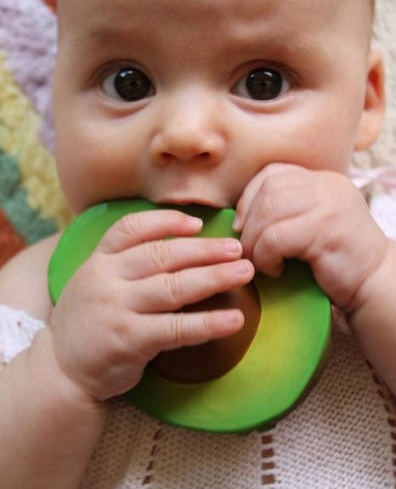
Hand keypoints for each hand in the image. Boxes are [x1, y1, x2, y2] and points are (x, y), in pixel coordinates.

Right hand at [49, 210, 253, 400]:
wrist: (60, 369)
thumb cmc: (89, 319)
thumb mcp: (95, 280)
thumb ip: (126, 261)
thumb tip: (181, 241)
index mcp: (99, 259)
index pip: (132, 228)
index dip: (167, 222)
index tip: (198, 223)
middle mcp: (106, 278)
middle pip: (162, 255)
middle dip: (204, 250)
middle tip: (237, 249)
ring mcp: (117, 309)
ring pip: (174, 287)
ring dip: (214, 278)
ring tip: (244, 273)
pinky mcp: (130, 340)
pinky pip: (177, 329)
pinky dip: (208, 323)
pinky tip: (234, 320)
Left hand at [234, 163, 388, 310]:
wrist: (375, 285)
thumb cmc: (336, 262)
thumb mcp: (313, 224)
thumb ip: (288, 211)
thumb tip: (239, 217)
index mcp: (324, 180)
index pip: (274, 172)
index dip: (249, 196)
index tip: (242, 224)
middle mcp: (328, 186)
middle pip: (268, 188)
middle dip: (247, 219)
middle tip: (244, 246)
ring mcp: (329, 206)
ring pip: (269, 211)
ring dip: (253, 240)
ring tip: (256, 261)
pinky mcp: (326, 231)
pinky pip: (277, 237)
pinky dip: (265, 256)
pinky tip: (275, 270)